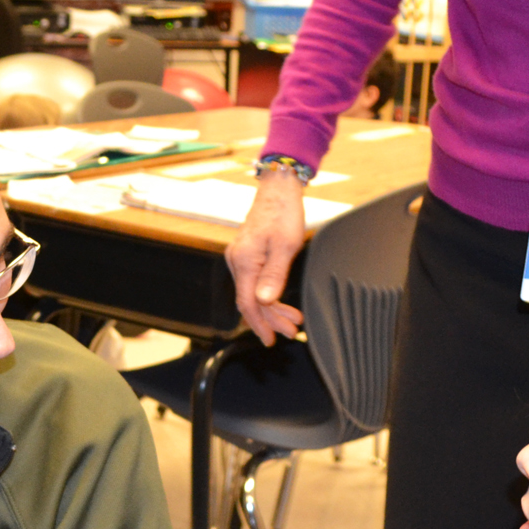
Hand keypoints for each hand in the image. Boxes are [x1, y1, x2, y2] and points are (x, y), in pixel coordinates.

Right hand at [225, 169, 306, 344]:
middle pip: (250, 301)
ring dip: (271, 309)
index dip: (259, 324)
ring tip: (292, 320)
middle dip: (270, 320)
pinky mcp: (247, 255)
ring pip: (252, 293)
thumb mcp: (286, 245)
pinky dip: (267, 295)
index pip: (247, 303)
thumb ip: (274, 275)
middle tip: (291, 332)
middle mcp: (237, 261)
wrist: (278, 189)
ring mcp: (240, 258)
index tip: (271, 339)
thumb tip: (263, 301)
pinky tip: (279, 302)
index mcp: (244, 261)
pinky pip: (253, 282)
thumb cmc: (284, 212)